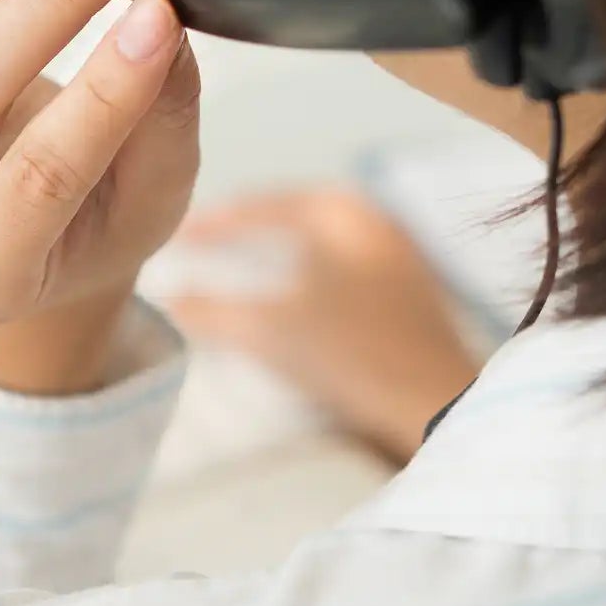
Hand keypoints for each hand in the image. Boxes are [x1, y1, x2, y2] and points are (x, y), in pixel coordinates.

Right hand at [166, 189, 482, 463]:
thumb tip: (169, 299)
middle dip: (249, 229)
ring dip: (280, 250)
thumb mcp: (270, 329)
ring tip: (242, 268)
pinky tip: (291, 299)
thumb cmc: (351, 352)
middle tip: (207, 244)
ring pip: (322, 240)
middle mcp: (375, 219)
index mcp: (342, 213)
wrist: (436, 401)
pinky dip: (308, 273)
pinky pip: (342, 265)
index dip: (214, 221)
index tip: (176, 236)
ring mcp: (399, 253)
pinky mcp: (409, 290)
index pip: (263, 204)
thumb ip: (212, 311)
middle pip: (296, 214)